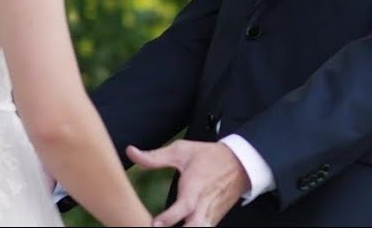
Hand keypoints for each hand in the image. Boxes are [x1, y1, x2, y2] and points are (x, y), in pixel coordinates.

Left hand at [127, 140, 247, 226]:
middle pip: (197, 227)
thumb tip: (131, 152)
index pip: (185, 206)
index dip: (170, 217)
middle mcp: (205, 203)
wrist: (240, 163)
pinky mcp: (215, 219)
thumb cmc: (208, 156)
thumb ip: (154, 156)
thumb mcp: (181, 151)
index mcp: (196, 186)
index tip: (155, 224)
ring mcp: (211, 213)